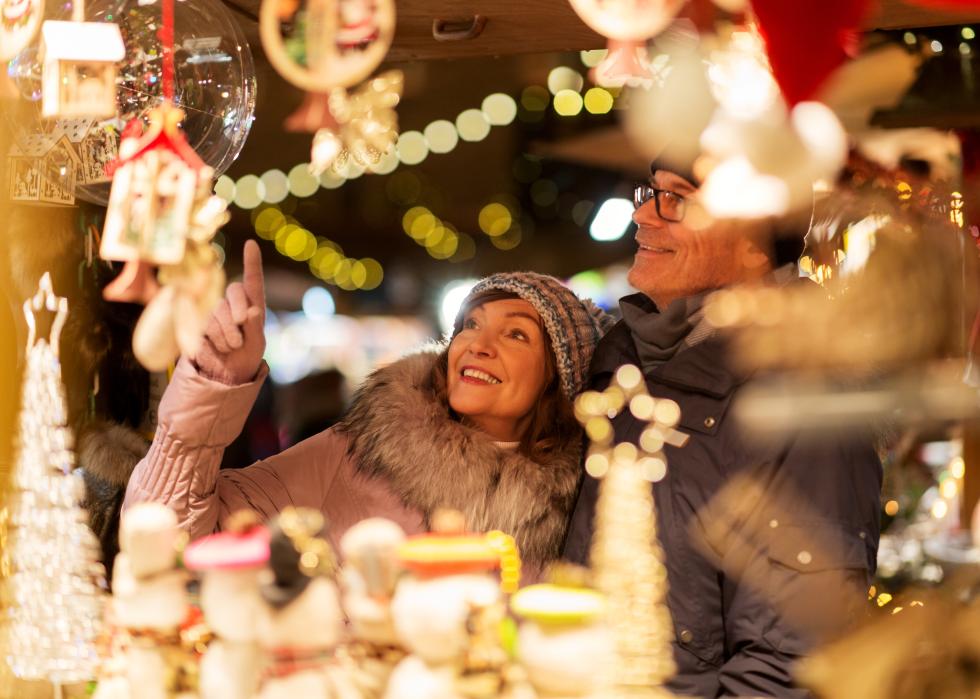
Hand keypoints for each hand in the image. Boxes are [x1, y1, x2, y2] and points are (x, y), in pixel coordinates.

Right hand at [193, 240, 265, 384]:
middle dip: (238, 313)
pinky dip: (214, 339)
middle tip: (240, 338)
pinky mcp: (197, 323)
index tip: (251, 244)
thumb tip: (252, 311)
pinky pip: (204, 324)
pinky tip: (217, 349)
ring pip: (218, 310)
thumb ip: (255, 328)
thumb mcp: (257, 345)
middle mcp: (232, 304)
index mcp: (252, 306)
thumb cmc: (246, 357)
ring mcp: (213, 311)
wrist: (224, 375)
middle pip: (234, 291)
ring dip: (226, 333)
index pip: (253, 281)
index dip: (252, 262)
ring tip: (231, 347)